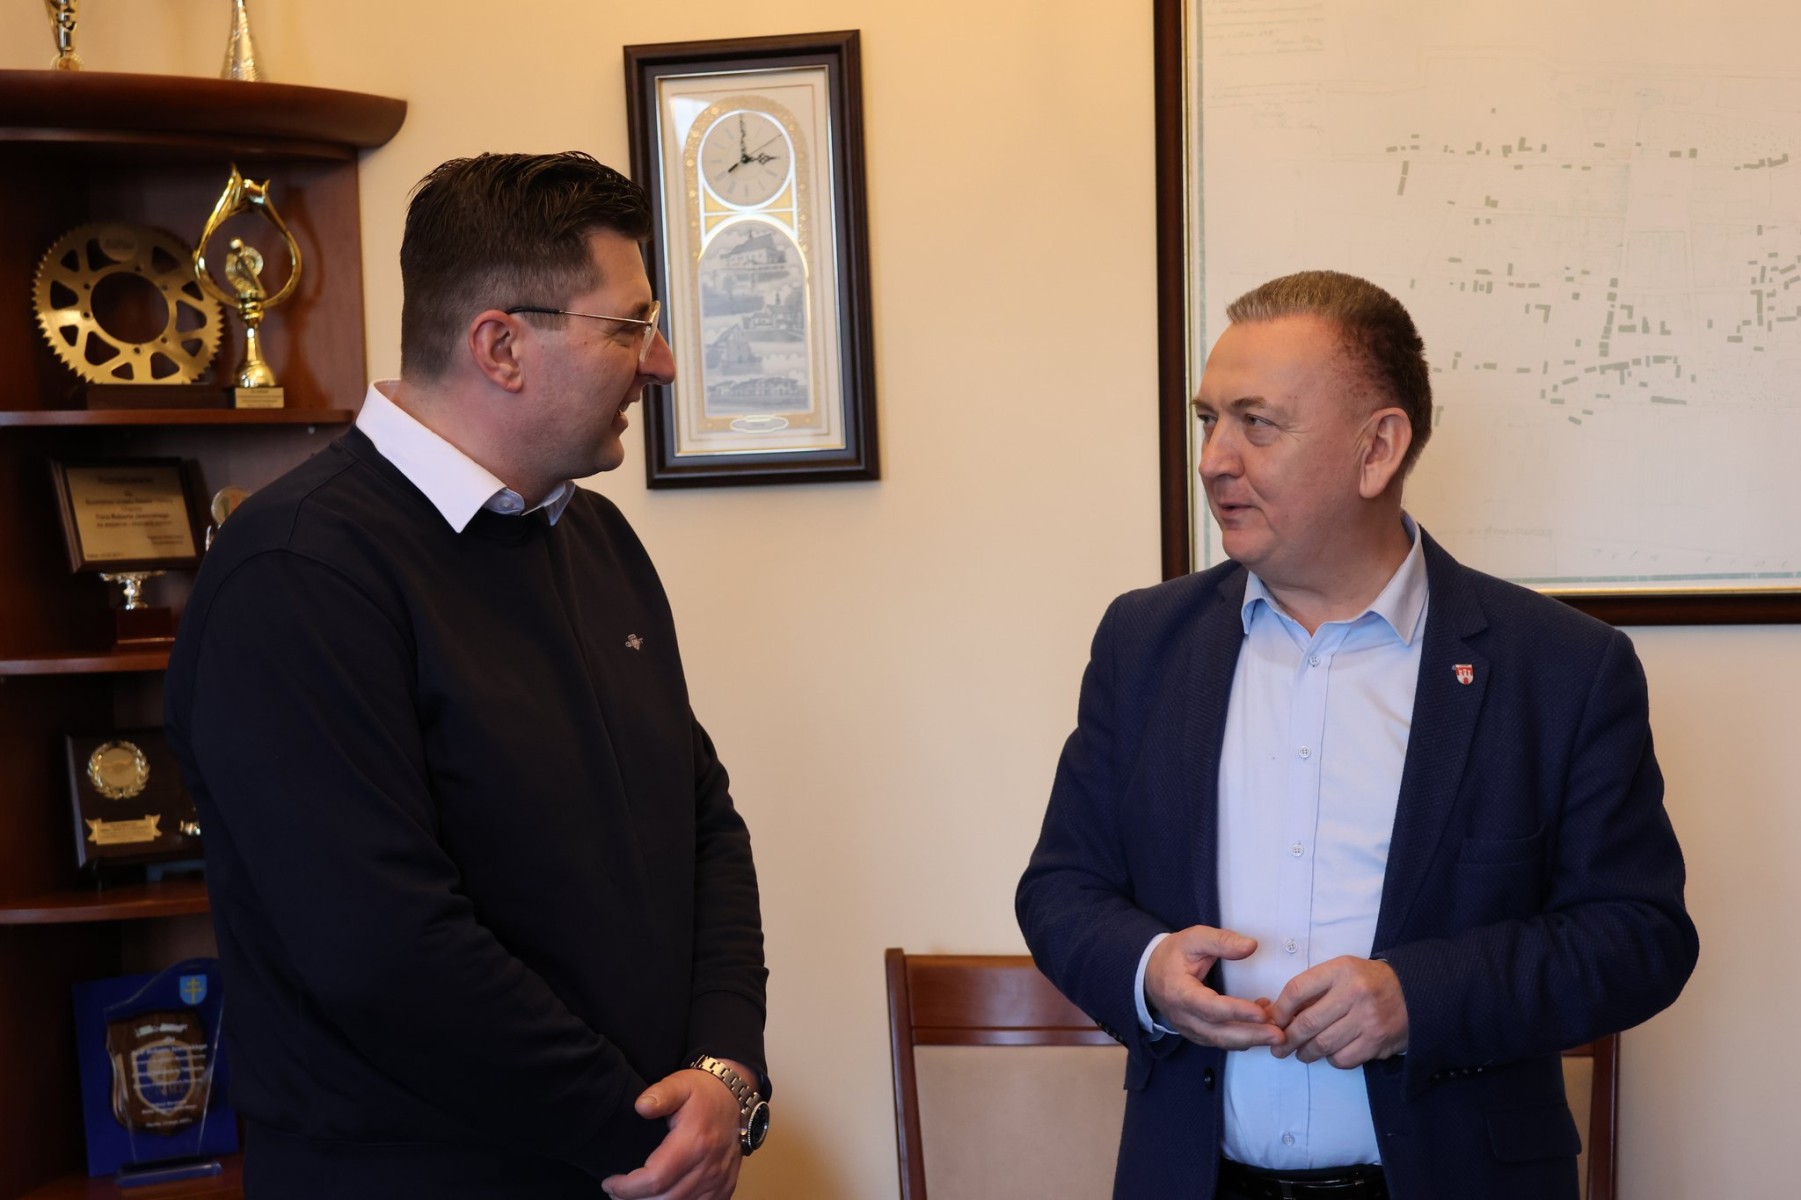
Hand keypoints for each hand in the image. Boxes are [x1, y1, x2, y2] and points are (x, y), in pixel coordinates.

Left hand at [601, 1063, 746, 1199]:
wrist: (736, 1098)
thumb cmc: (704, 1093)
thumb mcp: (680, 1084)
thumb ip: (660, 1095)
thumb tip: (640, 1107)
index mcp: (694, 1143)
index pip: (655, 1179)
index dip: (627, 1187)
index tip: (609, 1182)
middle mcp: (708, 1166)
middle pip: (666, 1199)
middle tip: (616, 1191)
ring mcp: (719, 1180)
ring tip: (633, 1196)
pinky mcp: (724, 1187)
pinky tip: (660, 1198)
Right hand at [1145, 925, 1283, 1049]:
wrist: (1150, 973)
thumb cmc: (1172, 955)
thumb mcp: (1193, 938)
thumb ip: (1221, 941)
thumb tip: (1251, 946)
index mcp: (1179, 992)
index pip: (1210, 1007)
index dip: (1236, 1011)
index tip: (1262, 1013)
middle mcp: (1183, 1017)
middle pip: (1219, 1033)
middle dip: (1251, 1035)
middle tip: (1279, 1033)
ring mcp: (1189, 1029)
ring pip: (1222, 1041)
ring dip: (1251, 1039)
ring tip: (1277, 1032)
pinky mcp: (1197, 1034)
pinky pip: (1221, 1041)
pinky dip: (1243, 1037)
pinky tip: (1261, 1026)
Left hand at [1268, 956, 1408, 1068]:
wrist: (1416, 992)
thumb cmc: (1368, 981)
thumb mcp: (1342, 971)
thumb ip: (1314, 989)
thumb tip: (1277, 1013)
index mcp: (1341, 970)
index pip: (1297, 990)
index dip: (1279, 1010)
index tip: (1273, 1021)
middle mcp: (1354, 994)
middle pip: (1307, 1023)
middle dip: (1287, 1039)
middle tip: (1279, 1047)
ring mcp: (1367, 1020)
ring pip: (1323, 1044)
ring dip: (1305, 1053)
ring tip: (1300, 1053)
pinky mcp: (1377, 1042)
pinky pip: (1343, 1058)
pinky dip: (1331, 1059)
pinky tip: (1329, 1054)